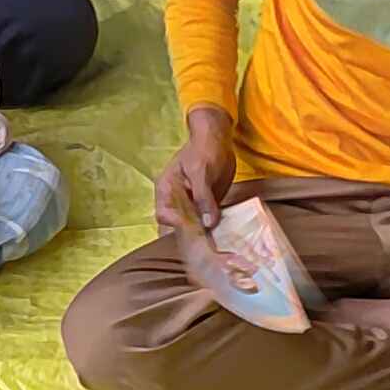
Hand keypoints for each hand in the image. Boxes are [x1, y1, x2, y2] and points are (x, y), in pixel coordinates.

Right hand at [152, 113, 236, 237]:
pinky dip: (214, 231)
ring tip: (219, 249)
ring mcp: (190, 205)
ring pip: (193, 228)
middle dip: (192, 238)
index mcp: (166, 189)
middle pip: (178, 226)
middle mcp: (176, 201)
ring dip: (205, 238)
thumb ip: (203, 196)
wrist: (218, 140)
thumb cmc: (204, 149)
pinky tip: (225, 239)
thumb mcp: (202, 170)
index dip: (177, 225)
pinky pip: (207, 223)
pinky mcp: (205, 208)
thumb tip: (208, 223)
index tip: (196, 230)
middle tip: (210, 248)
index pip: (164, 214)